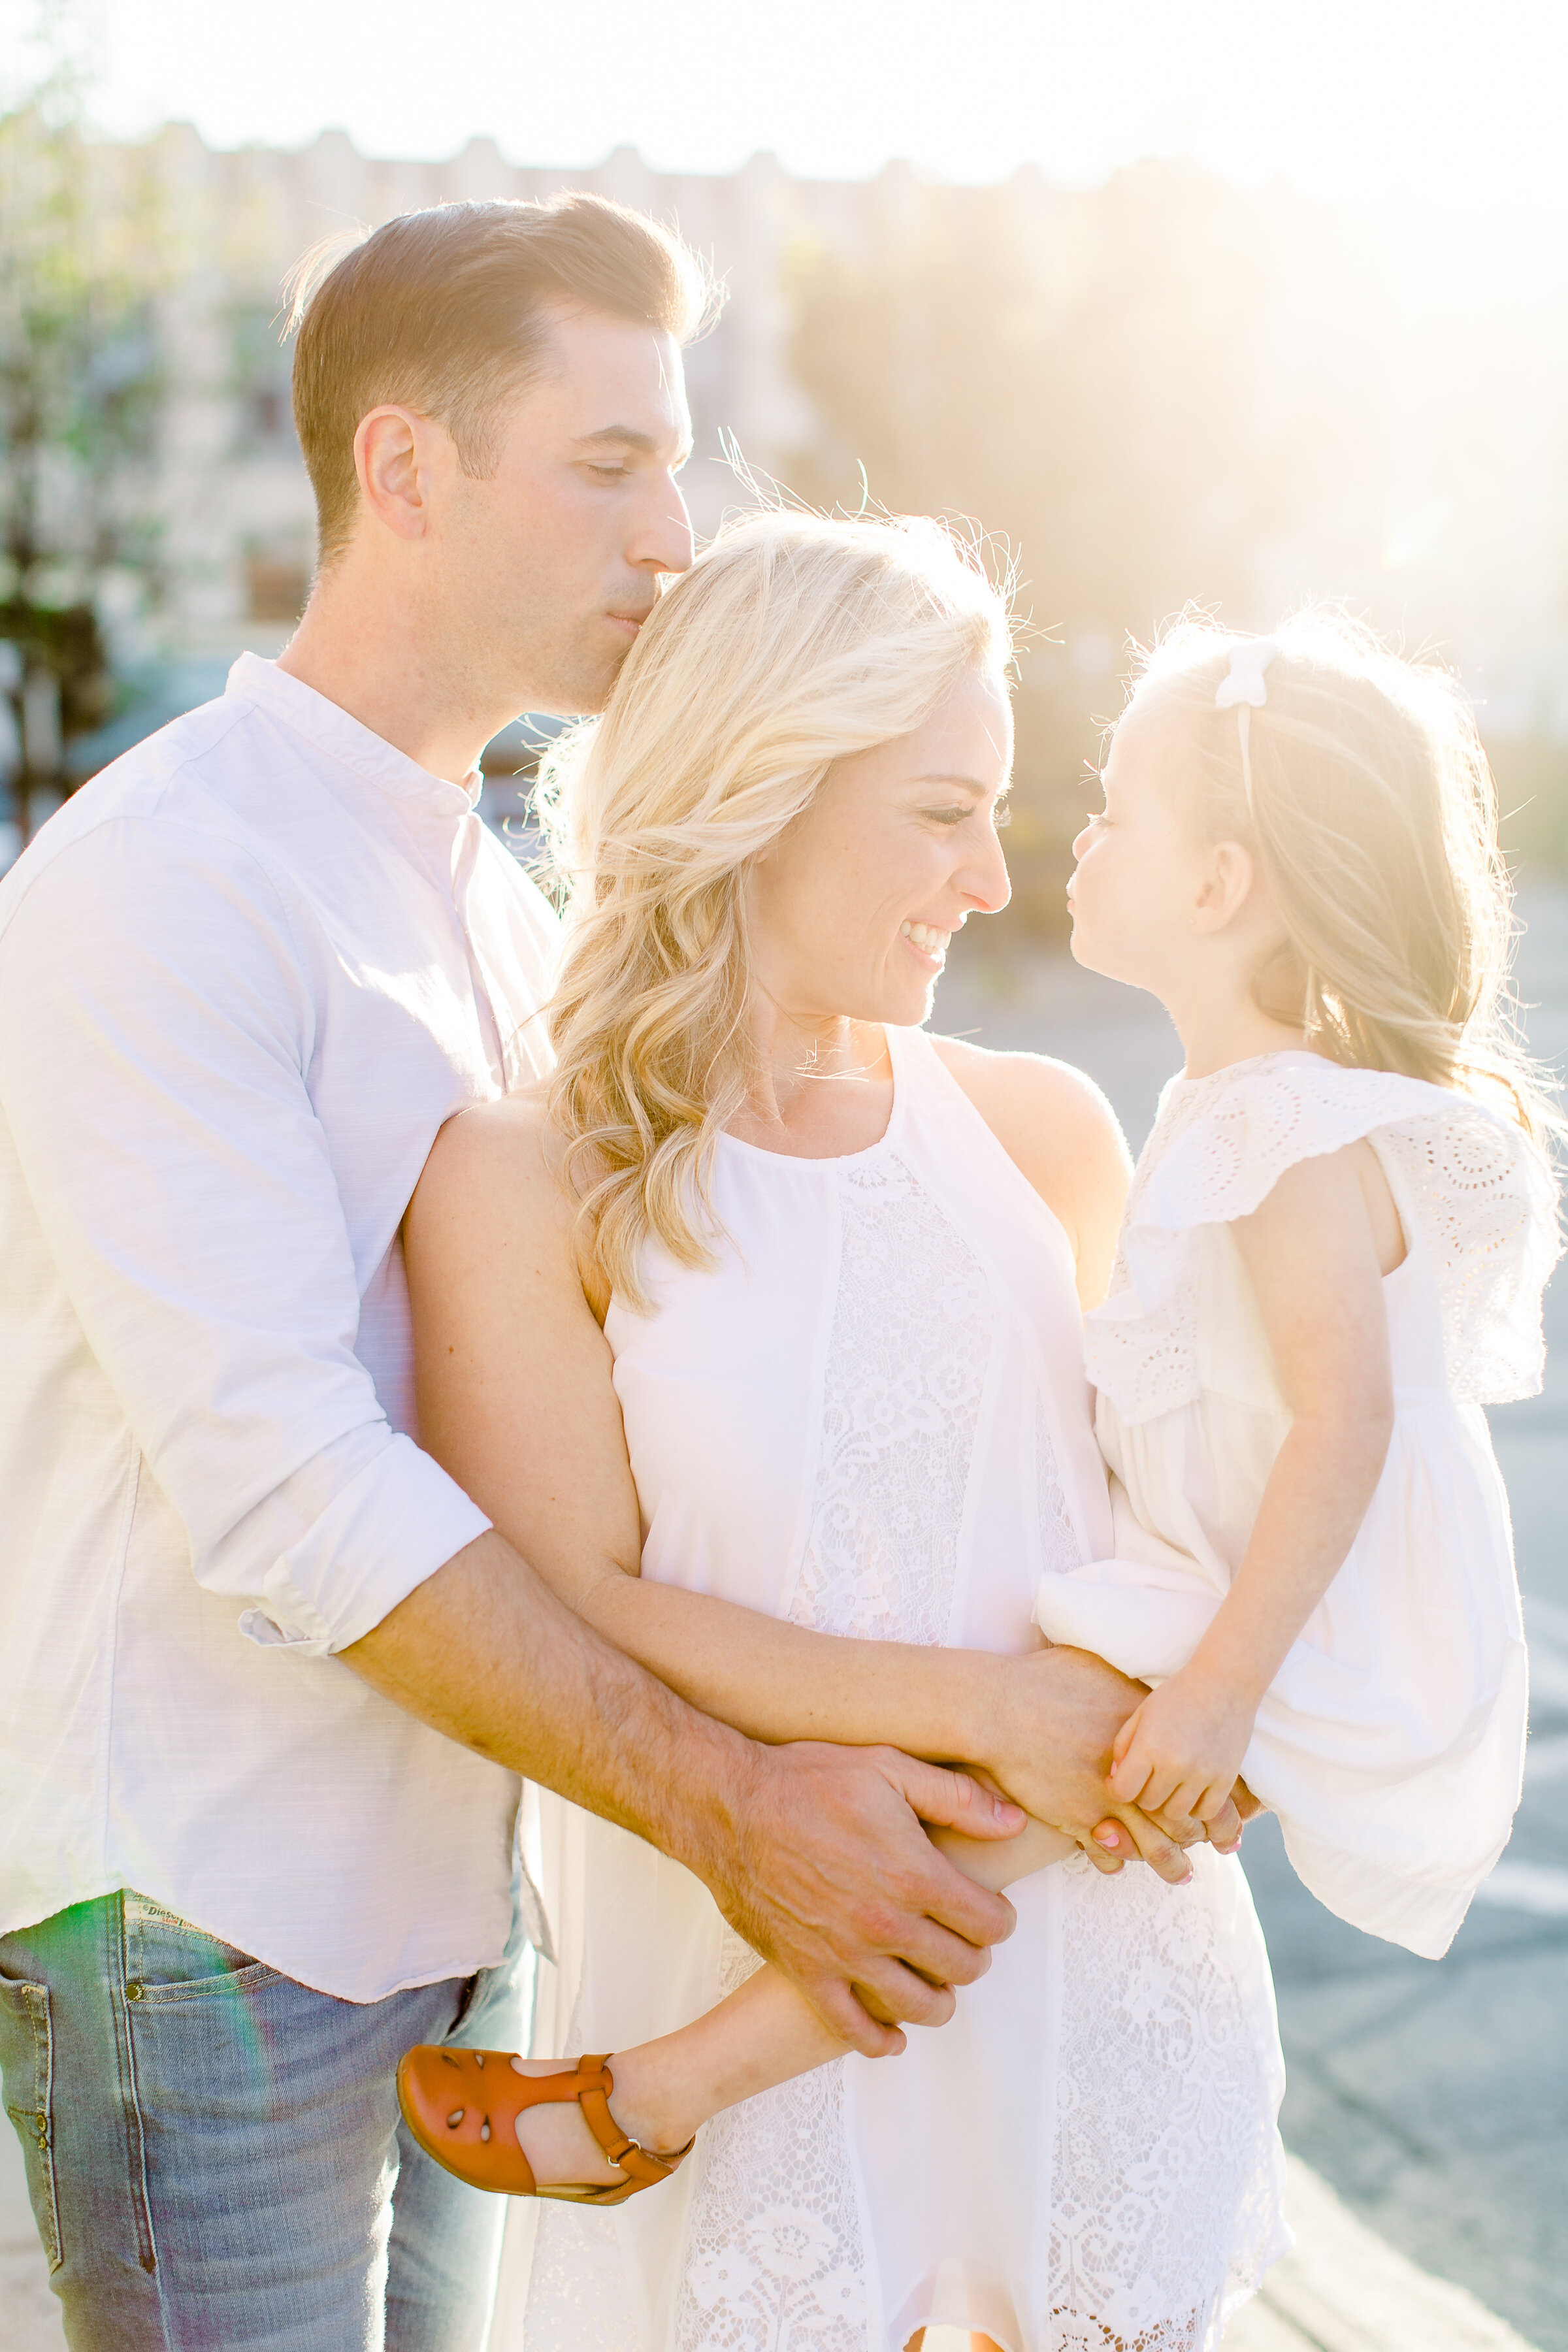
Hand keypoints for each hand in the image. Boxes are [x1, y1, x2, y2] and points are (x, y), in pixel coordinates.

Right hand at [707, 1740, 1024, 2058]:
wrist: (731, 1808)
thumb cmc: (809, 1780)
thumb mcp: (890, 1768)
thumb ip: (957, 1798)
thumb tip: (1013, 1820)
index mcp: (914, 1874)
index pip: (989, 1923)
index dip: (1000, 1919)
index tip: (992, 1910)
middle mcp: (886, 1923)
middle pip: (961, 1968)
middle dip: (973, 1956)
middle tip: (964, 1940)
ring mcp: (846, 1955)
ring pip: (918, 2006)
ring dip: (939, 2000)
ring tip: (936, 1982)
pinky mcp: (808, 1973)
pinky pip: (853, 2029)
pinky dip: (881, 2041)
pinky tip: (893, 2035)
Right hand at [987, 1646, 1217, 1883]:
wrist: (998, 1710)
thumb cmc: (1042, 1681)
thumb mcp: (1095, 1666)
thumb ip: (1122, 1676)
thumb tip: (1133, 1670)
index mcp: (1149, 1736)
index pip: (1197, 1775)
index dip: (1215, 1797)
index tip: (1221, 1806)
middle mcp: (1139, 1773)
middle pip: (1185, 1818)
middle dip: (1201, 1835)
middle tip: (1211, 1844)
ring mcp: (1111, 1801)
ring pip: (1156, 1847)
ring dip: (1172, 1864)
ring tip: (1183, 1873)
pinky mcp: (1081, 1820)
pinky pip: (1110, 1855)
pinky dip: (1118, 1862)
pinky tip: (1121, 1863)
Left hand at [1108, 1670, 1256, 1825]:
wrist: (1224, 1682)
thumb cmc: (1177, 1695)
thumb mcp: (1141, 1713)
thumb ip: (1123, 1746)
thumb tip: (1116, 1778)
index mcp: (1149, 1747)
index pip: (1123, 1792)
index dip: (1116, 1789)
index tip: (1119, 1780)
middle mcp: (1174, 1765)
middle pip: (1148, 1804)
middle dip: (1142, 1792)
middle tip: (1149, 1775)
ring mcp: (1202, 1775)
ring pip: (1175, 1814)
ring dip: (1168, 1801)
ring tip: (1171, 1783)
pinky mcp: (1225, 1780)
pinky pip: (1204, 1812)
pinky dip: (1196, 1806)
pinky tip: (1192, 1789)